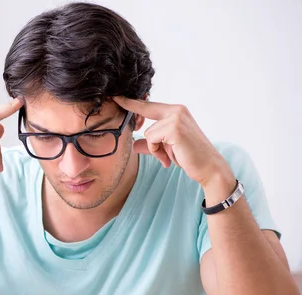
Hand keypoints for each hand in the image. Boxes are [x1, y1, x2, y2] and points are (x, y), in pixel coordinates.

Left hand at [113, 96, 233, 187]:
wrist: (209, 167)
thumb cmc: (189, 157)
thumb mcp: (165, 148)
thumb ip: (150, 144)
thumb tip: (134, 144)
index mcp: (176, 111)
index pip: (148, 105)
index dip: (131, 102)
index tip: (116, 97)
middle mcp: (176, 110)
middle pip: (144, 112)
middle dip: (141, 125)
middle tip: (153, 138)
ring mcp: (176, 117)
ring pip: (148, 132)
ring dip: (155, 148)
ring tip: (170, 155)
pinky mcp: (174, 128)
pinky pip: (151, 139)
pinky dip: (157, 151)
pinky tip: (170, 157)